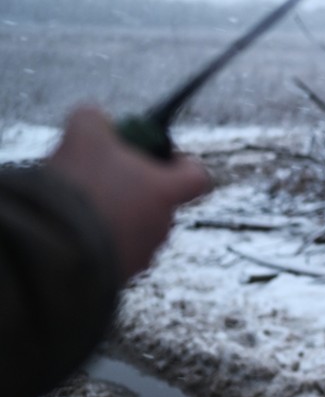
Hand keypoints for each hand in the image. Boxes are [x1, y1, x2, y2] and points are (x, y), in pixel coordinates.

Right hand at [46, 106, 211, 281]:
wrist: (55, 249)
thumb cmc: (81, 188)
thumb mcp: (85, 135)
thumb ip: (96, 119)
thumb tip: (94, 118)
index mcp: (167, 192)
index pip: (198, 177)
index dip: (182, 164)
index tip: (160, 157)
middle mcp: (162, 226)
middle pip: (160, 202)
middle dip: (135, 189)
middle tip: (102, 178)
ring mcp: (141, 256)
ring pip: (136, 228)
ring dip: (116, 216)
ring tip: (81, 205)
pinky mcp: (117, 278)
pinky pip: (113, 252)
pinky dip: (98, 241)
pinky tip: (71, 229)